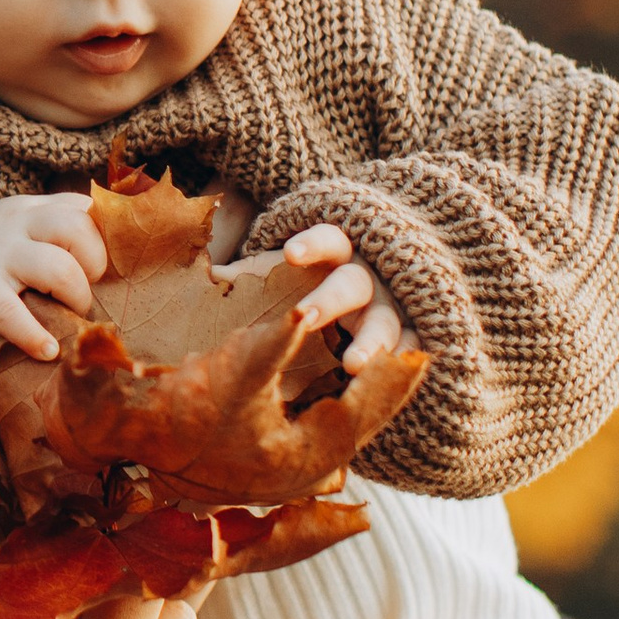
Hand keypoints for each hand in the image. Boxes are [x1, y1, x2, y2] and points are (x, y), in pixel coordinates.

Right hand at [0, 192, 108, 359]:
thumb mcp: (20, 230)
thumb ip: (58, 229)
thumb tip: (118, 251)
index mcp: (32, 210)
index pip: (84, 209)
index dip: (103, 242)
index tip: (102, 270)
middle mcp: (16, 226)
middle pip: (76, 228)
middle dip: (95, 265)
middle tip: (86, 292)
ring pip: (57, 268)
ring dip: (75, 299)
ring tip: (71, 320)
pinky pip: (13, 313)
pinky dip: (36, 336)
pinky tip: (48, 350)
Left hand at [215, 222, 412, 370]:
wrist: (371, 288)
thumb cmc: (310, 283)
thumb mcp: (284, 271)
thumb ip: (251, 274)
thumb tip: (205, 279)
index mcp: (338, 252)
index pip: (329, 239)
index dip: (312, 245)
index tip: (291, 254)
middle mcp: (368, 276)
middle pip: (353, 283)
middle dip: (330, 299)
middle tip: (305, 316)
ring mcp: (392, 307)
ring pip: (386, 321)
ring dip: (372, 342)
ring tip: (352, 365)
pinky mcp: (409, 336)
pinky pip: (412, 349)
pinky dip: (404, 362)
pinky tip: (391, 378)